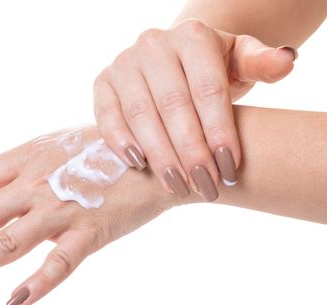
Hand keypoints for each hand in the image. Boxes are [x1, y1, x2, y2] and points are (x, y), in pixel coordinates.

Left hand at [0, 126, 175, 304]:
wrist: (159, 156)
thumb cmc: (102, 152)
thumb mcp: (54, 147)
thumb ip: (21, 168)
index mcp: (27, 158)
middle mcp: (38, 183)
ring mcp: (64, 208)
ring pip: (8, 240)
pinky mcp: (94, 232)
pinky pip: (62, 262)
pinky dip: (39, 283)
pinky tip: (14, 302)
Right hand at [93, 19, 296, 200]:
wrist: (173, 63)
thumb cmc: (210, 69)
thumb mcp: (239, 61)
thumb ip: (261, 63)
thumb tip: (285, 62)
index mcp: (192, 36)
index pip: (208, 89)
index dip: (219, 131)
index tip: (230, 168)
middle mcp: (153, 45)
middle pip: (173, 104)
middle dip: (190, 151)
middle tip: (205, 185)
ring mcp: (123, 63)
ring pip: (140, 114)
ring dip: (159, 154)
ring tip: (178, 185)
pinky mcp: (102, 82)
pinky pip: (107, 115)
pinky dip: (120, 142)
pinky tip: (139, 165)